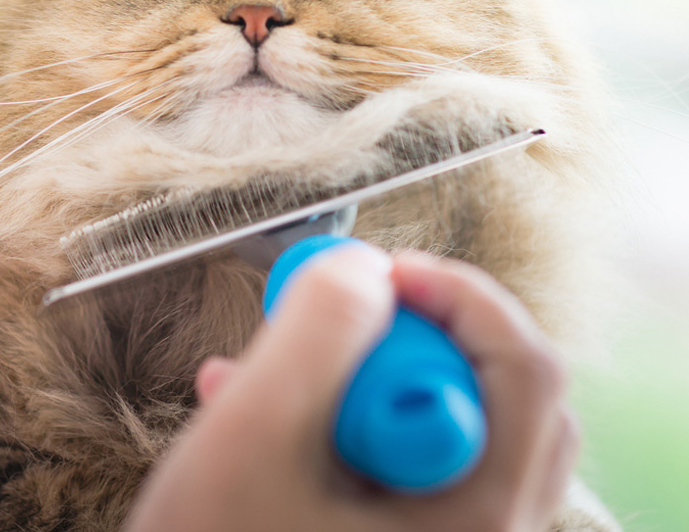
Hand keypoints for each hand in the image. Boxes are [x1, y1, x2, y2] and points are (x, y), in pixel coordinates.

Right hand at [124, 249, 578, 531]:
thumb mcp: (250, 440)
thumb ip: (315, 339)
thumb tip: (364, 269)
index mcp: (476, 525)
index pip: (526, 374)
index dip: (457, 297)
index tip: (377, 272)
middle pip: (495, 394)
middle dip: (401, 341)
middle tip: (329, 324)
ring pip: (438, 424)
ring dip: (356, 379)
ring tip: (269, 372)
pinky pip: (394, 461)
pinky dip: (334, 420)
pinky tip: (249, 406)